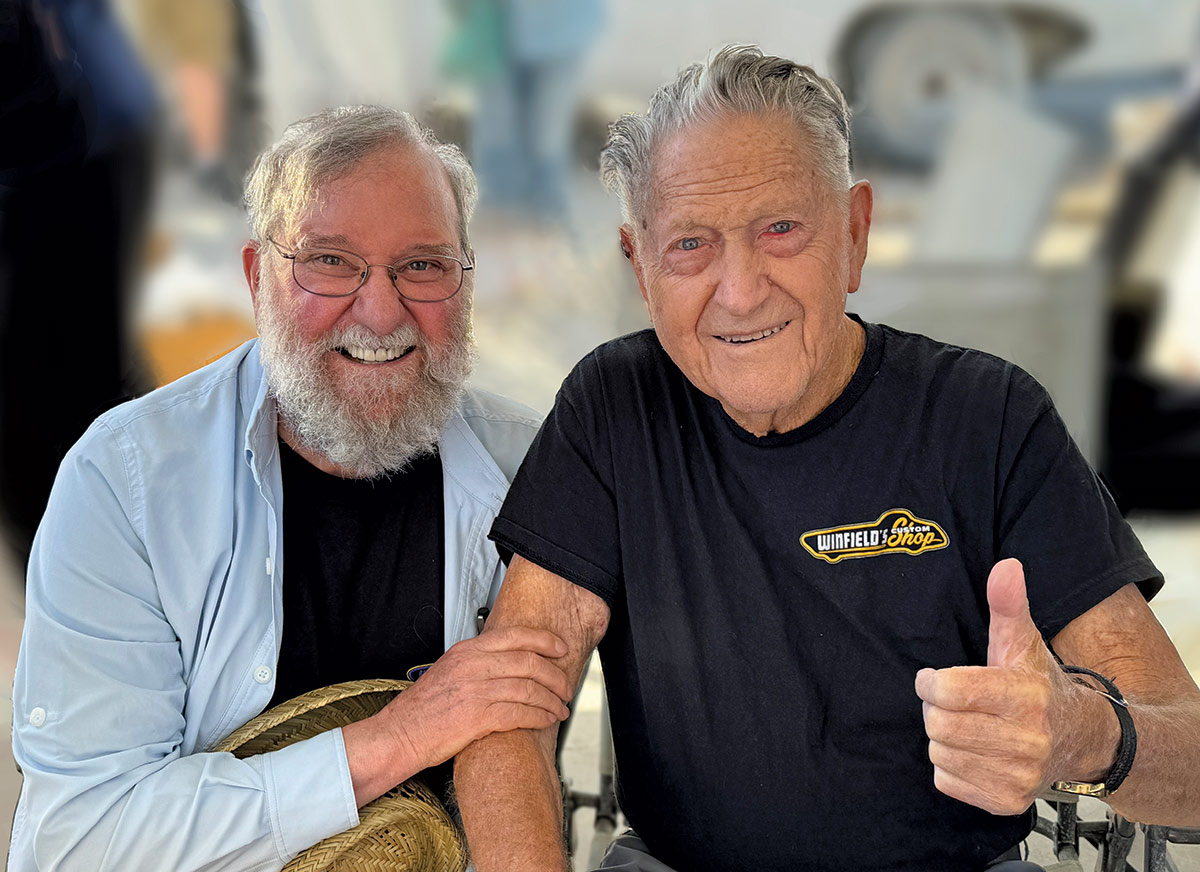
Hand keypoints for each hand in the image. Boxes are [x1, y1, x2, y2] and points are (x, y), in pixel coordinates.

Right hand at [378, 626, 573, 771]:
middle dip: (555, 676)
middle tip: (566, 686)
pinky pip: (520, 713)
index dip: (545, 641)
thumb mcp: (450, 670)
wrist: (400, 734)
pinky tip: (546, 720)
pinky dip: (539, 716)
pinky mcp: (477, 717)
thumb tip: (510, 663)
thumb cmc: (424, 709)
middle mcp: (473, 666)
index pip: (516, 636)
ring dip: (552, 700)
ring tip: (561, 709)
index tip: (560, 649)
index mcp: (467, 651)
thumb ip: (478, 662)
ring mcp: (476, 691)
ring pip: (529, 689)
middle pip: (529, 663)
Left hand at [914, 558, 1081, 814]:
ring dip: (945, 738)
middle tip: (957, 704)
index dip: (932, 682)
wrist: (1083, 740)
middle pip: (938, 724)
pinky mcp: (1006, 801)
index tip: (937, 678)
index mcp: (1024, 696)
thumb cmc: (1041, 686)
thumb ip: (1008, 604)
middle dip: (938, 710)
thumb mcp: (1024, 642)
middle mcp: (1026, 740)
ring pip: (940, 752)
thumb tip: (1006, 565)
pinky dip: (952, 766)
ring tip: (970, 726)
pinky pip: (946, 781)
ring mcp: (1018, 775)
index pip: (946, 691)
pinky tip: (975, 752)